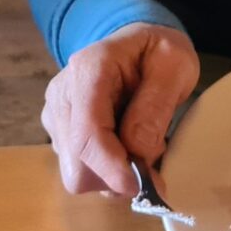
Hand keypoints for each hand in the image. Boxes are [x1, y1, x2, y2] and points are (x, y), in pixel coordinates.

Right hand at [40, 23, 199, 196]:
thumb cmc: (158, 53)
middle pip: (76, 165)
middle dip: (115, 175)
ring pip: (76, 174)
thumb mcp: (175, 66)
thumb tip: (137, 152)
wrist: (137, 44)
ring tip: (139, 147)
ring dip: (112, 175)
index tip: (144, 187)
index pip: (88, 134)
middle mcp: (61, 95)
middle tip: (151, 164)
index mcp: (88, 70)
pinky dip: (106, 171)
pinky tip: (123, 147)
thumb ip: (156, 106)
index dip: (113, 169)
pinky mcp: (58, 133)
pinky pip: (79, 170)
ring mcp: (55, 115)